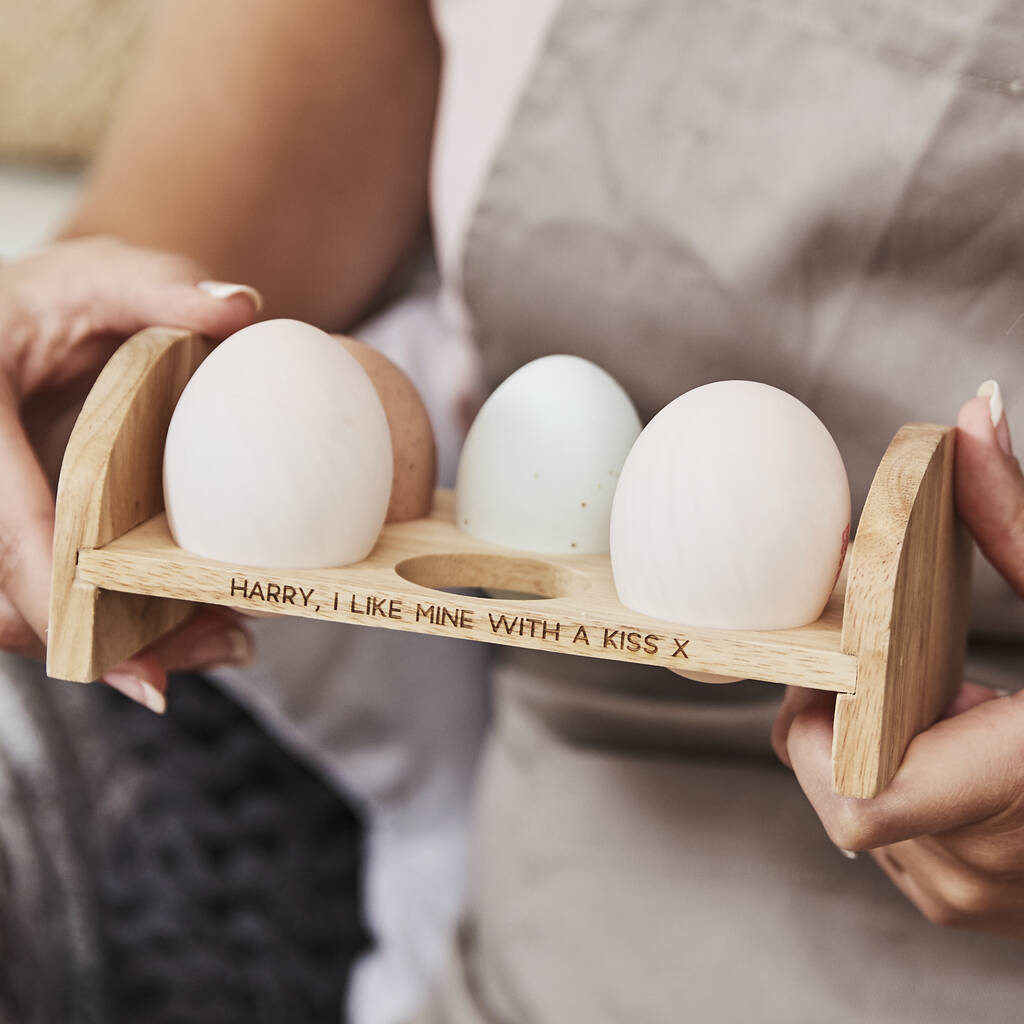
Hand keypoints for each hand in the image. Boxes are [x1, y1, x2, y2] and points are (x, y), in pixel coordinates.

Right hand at [0, 237, 262, 710]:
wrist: (33, 319)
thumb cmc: (61, 298)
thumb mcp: (104, 277)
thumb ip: (162, 286)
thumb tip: (241, 307)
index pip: (6, 529)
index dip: (56, 601)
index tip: (124, 662)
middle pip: (4, 597)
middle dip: (96, 645)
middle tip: (196, 662)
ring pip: (20, 615)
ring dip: (115, 647)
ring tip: (220, 643)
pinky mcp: (15, 536)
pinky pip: (45, 599)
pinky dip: (114, 624)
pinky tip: (195, 625)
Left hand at [772, 382, 1023, 937]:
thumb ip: (1019, 519)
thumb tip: (975, 409)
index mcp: (1015, 790)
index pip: (850, 791)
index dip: (817, 716)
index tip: (834, 652)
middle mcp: (978, 865)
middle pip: (827, 783)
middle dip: (829, 706)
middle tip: (865, 648)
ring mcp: (968, 895)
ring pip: (844, 804)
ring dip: (860, 738)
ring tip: (925, 688)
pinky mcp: (964, 902)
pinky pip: (883, 830)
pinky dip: (893, 772)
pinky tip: (950, 730)